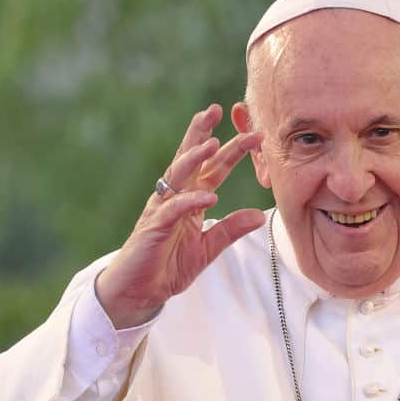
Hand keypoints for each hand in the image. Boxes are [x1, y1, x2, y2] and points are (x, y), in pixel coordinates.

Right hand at [96, 104, 264, 328]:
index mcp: (190, 200)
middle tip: (217, 109)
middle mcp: (175, 197)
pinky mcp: (154, 227)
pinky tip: (208, 196)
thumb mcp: (208, 248)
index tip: (252, 133)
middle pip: (190, 159)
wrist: (140, 290)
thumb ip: (231, 230)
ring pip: (178, 175)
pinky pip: (174, 209)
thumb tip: (259, 215)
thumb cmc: (168, 266)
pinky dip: (191, 202)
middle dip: (203, 133)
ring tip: (213, 143)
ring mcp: (162, 209)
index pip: (212, 168)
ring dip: (195, 158)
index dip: (230, 150)